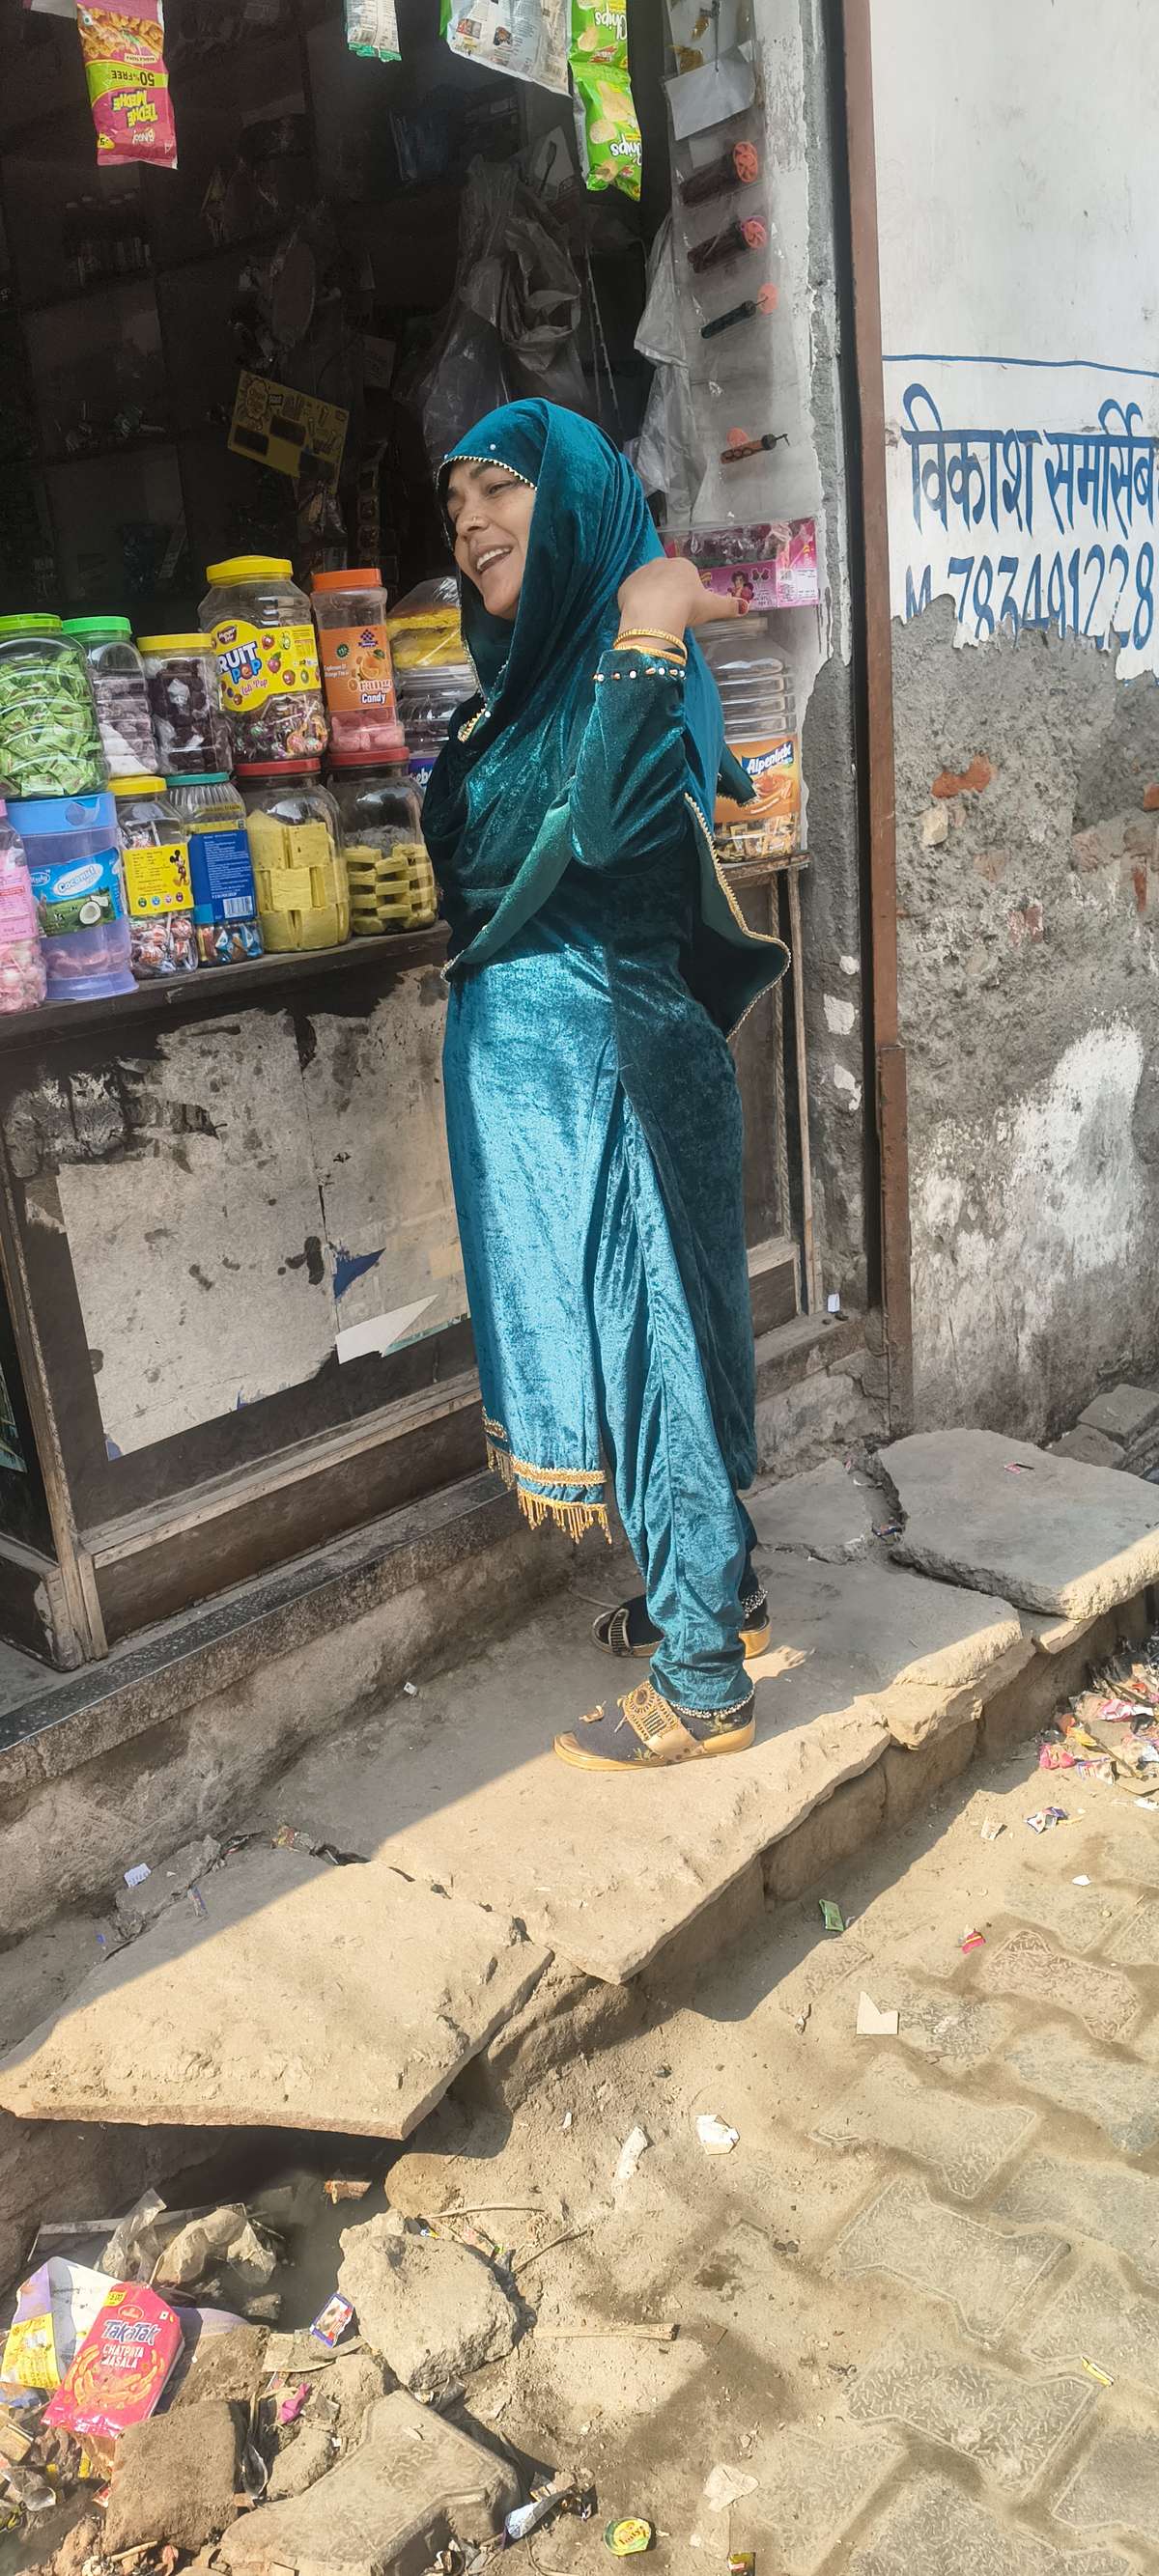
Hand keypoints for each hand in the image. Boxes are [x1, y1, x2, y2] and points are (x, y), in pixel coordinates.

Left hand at [616, 557, 742, 639]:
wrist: (657, 614)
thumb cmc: (687, 607)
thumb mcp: (712, 607)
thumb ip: (729, 606)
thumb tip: (745, 607)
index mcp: (683, 566)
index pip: (685, 576)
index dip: (687, 593)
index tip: (687, 607)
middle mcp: (661, 563)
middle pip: (665, 579)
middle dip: (668, 593)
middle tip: (672, 613)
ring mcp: (641, 573)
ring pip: (648, 586)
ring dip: (651, 598)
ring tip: (657, 617)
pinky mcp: (626, 586)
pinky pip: (632, 595)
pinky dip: (636, 605)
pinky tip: (643, 617)